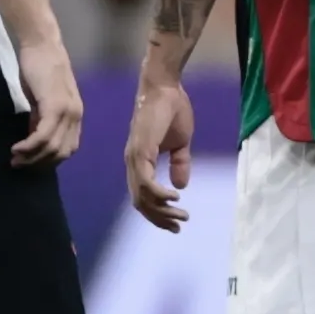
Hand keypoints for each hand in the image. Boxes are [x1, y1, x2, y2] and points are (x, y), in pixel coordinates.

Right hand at [10, 37, 84, 166]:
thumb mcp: (42, 98)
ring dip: (31, 157)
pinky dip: (29, 146)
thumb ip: (41, 118)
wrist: (41, 44)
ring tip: (14, 159)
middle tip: (18, 164)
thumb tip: (33, 138)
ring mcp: (67, 111)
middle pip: (61, 153)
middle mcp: (76, 115)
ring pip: (52, 147)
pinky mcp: (55, 106)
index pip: (68, 148)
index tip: (30, 162)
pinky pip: (43, 136)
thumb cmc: (39, 68)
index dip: (49, 160)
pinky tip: (17, 148)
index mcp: (76, 114)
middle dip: (39, 164)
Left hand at [124, 67, 194, 228]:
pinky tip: (175, 197)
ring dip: (162, 210)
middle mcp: (132, 163)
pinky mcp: (140, 150)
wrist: (165, 86)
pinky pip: (146, 181)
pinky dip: (159, 194)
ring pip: (142, 196)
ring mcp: (134, 157)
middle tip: (178, 227)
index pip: (143, 196)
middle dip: (159, 218)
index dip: (157, 213)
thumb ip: (179, 163)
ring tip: (182, 216)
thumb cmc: (172, 109)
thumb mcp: (180, 143)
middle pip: (140, 202)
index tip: (175, 224)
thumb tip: (182, 185)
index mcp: (140, 161)